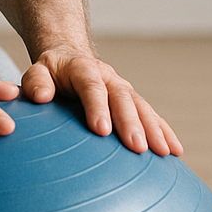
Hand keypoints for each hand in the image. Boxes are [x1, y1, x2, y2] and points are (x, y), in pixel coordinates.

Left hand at [21, 48, 181, 155]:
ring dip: (154, 130)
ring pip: (142, 108)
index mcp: (83, 68)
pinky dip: (165, 132)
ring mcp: (123, 89)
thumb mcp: (37, 71)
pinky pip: (152, 116)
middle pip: (123, 99)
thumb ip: (36, 82)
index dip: (98, 107)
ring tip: (163, 152)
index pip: (92, 87)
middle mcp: (108, 78)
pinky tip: (175, 151)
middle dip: (132, 124)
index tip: (102, 130)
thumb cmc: (51, 73)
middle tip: (137, 148)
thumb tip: (41, 96)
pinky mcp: (133, 101)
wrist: (70, 59)